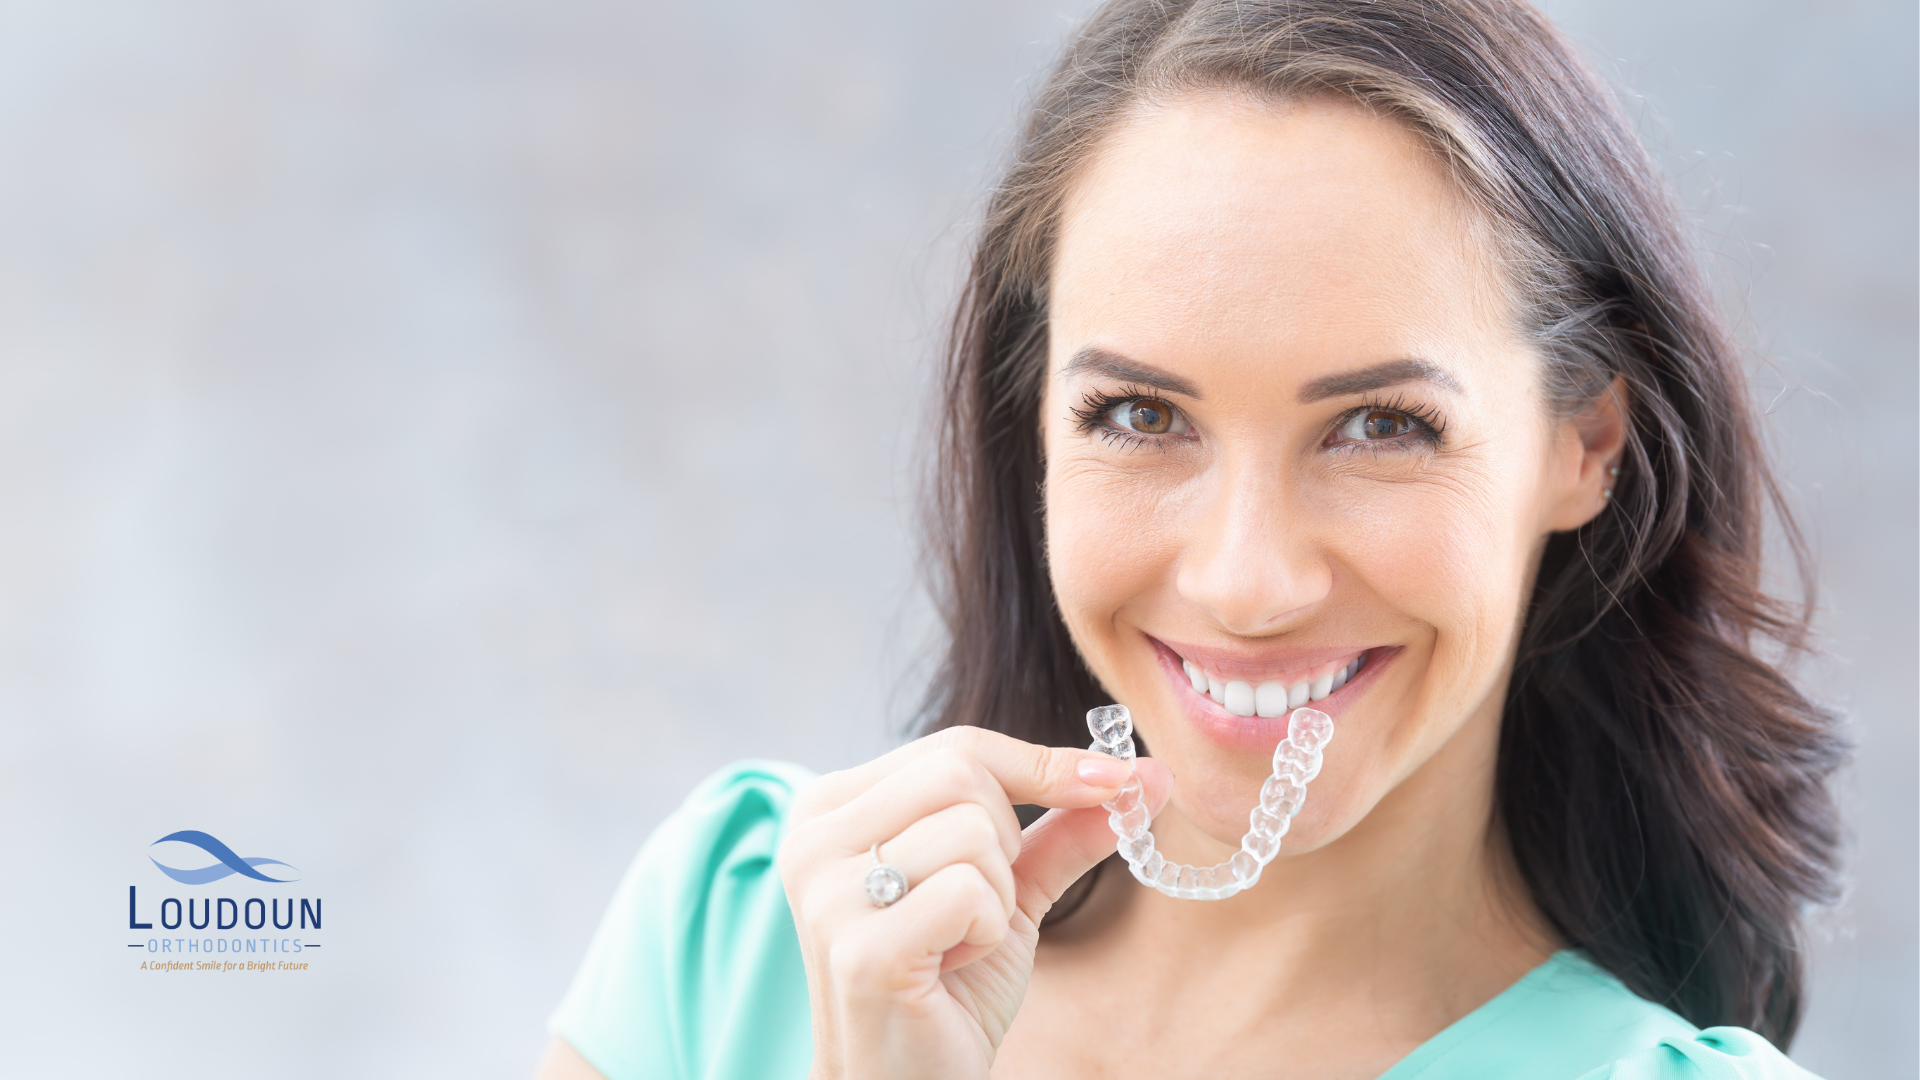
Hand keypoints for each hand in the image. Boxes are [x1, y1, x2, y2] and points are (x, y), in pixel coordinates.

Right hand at [778, 726, 1173, 1079]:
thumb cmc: (946, 986)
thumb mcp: (1007, 889)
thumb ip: (1064, 828)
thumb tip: (1146, 774)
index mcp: (834, 806)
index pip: (957, 746)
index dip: (1042, 764)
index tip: (1113, 781)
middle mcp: (813, 836)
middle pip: (963, 772)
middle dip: (1005, 842)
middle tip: (978, 906)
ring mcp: (828, 891)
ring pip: (973, 831)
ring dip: (995, 897)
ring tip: (957, 942)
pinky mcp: (860, 946)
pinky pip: (970, 892)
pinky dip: (986, 932)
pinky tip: (950, 966)